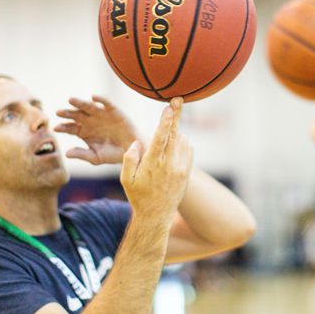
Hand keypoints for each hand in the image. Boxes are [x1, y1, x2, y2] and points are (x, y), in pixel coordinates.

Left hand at [54, 96, 138, 164]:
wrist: (131, 151)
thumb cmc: (112, 154)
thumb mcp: (96, 157)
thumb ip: (82, 154)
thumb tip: (66, 153)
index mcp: (83, 132)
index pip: (70, 128)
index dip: (63, 127)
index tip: (56, 128)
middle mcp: (89, 121)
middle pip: (76, 115)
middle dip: (67, 113)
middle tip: (59, 112)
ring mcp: (100, 114)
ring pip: (88, 106)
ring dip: (79, 102)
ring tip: (71, 100)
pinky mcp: (113, 110)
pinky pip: (106, 102)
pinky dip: (100, 98)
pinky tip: (94, 96)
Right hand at [120, 97, 193, 221]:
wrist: (156, 215)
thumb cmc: (138, 195)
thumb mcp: (125, 179)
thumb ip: (129, 158)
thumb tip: (137, 143)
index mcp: (152, 164)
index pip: (161, 138)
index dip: (166, 121)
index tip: (169, 107)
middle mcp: (169, 164)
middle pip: (175, 134)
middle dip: (175, 115)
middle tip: (178, 98)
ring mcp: (181, 168)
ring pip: (183, 140)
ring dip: (176, 134)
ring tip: (166, 139)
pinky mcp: (188, 171)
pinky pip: (189, 149)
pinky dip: (182, 143)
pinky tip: (173, 148)